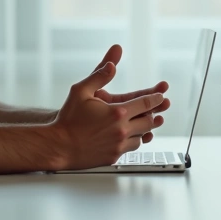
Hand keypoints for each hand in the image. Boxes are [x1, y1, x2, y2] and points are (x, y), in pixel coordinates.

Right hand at [51, 47, 168, 169]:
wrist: (58, 146)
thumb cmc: (68, 119)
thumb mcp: (81, 91)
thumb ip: (99, 76)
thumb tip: (112, 64)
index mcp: (117, 112)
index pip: (145, 104)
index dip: (156, 99)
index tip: (162, 95)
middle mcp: (121, 129)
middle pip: (149, 121)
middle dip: (155, 114)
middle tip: (160, 109)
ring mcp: (119, 145)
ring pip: (142, 136)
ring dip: (146, 128)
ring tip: (149, 123)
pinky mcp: (114, 156)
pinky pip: (132, 147)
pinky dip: (136, 140)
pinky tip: (134, 136)